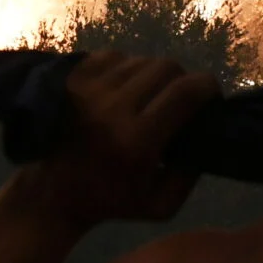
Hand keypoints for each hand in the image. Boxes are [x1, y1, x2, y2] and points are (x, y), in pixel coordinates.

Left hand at [17, 53, 220, 227]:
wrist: (50, 193)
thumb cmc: (109, 200)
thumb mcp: (161, 206)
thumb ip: (191, 174)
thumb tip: (208, 132)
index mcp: (136, 142)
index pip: (185, 92)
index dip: (208, 87)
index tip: (212, 97)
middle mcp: (112, 108)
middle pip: (166, 66)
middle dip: (182, 79)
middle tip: (180, 99)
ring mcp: (87, 89)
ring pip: (140, 59)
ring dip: (153, 75)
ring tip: (149, 96)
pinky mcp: (71, 79)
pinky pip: (114, 56)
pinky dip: (126, 68)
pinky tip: (122, 90)